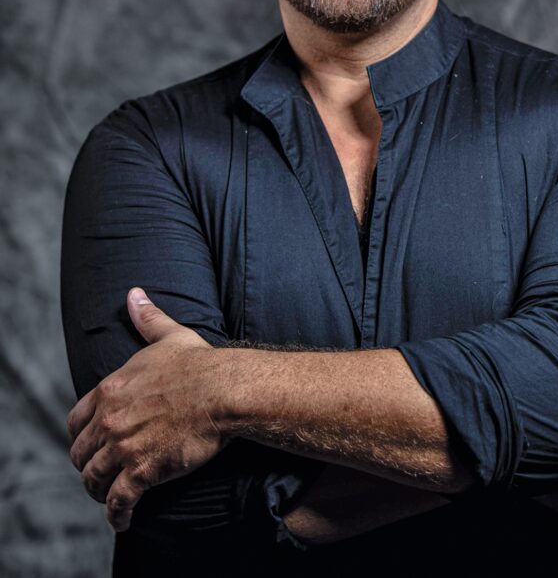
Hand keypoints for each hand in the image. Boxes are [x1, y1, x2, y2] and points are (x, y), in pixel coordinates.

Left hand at [67, 288, 227, 531]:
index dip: (82, 436)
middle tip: (101, 472)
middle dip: (88, 465)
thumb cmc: (200, 363)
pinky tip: (122, 521)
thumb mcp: (170, 335)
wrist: (223, 390)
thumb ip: (147, 318)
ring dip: (99, 491)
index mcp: (110, 390)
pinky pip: (118, 502)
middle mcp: (110, 420)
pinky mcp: (142, 471)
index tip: (91, 443)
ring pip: (94, 479)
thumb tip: (134, 294)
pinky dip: (117, 515)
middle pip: (81, 454)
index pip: (76, 421)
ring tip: (109, 498)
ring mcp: (123, 447)